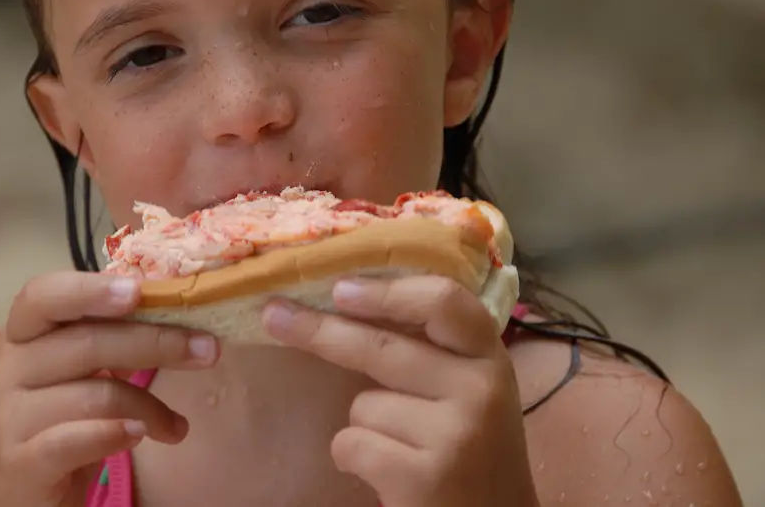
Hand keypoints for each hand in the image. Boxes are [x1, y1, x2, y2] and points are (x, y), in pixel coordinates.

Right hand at [0, 271, 219, 506]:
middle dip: (157, 342)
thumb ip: (108, 336)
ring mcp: (12, 417)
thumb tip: (178, 305)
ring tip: (175, 426)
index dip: (89, 289)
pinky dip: (116, 434)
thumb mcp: (77, 371)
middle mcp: (12, 369)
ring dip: (150, 406)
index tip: (139, 291)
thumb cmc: (58, 418)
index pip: (42, 296)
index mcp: (25, 335)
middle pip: (87, 342)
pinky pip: (76, 439)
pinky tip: (142, 435)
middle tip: (209, 350)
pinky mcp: (22, 462)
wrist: (13, 490)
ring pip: (96, 395)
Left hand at [262, 276, 538, 506]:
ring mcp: (454, 434)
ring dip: (364, 423)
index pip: (444, 301)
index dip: (387, 291)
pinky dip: (355, 458)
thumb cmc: (470, 449)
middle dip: (320, 331)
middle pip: (381, 347)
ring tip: (401, 448)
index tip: (340, 288)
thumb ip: (432, 349)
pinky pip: (352, 443)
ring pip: (362, 404)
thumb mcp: (468, 390)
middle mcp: (480, 389)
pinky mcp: (423, 477)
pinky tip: (387, 473)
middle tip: (274, 315)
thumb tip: (345, 298)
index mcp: (489, 358)